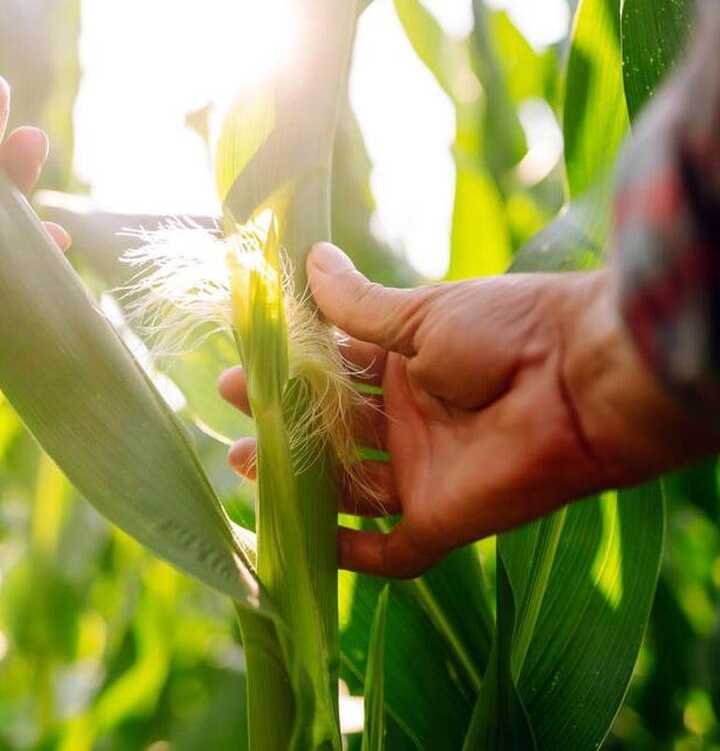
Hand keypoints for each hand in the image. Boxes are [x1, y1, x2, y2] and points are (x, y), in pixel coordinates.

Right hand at [219, 243, 715, 577]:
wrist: (582, 378)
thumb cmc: (509, 330)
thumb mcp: (423, 313)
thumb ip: (359, 303)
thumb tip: (311, 258)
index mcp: (410, 368)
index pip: (334, 374)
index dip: (287, 373)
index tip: (238, 367)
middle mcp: (413, 422)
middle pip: (333, 432)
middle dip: (282, 425)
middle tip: (232, 417)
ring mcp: (425, 473)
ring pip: (348, 488)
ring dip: (299, 481)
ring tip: (244, 463)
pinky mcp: (443, 520)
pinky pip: (388, 551)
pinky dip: (347, 555)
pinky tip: (301, 541)